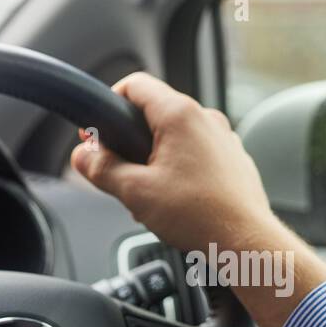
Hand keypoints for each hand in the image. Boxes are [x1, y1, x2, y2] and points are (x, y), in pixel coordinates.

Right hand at [72, 72, 325, 326]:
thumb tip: (82, 155)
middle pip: (154, 113)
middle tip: (116, 171)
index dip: (109, 103)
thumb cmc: (198, 215)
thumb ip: (102, 168)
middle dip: (129, 140)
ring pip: (174, 136)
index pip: (135, 85)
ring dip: (152, 159)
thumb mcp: (134, 192)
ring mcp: (222, 138)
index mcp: (180, 115)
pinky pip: (194, 154)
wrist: (244, 241)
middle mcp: (205, 118)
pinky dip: (176, 170)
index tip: (97, 132)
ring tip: (146, 194)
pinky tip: (172, 201)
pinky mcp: (231, 159)